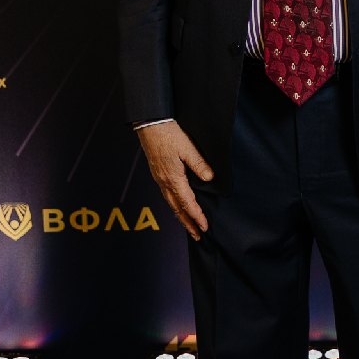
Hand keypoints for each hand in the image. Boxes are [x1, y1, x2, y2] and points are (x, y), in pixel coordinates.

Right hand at [136, 119, 212, 240]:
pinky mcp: (157, 173)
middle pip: (177, 208)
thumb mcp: (187, 147)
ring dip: (180, 216)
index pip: (187, 203)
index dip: (196, 216)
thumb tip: (210, 178)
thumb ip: (198, 164)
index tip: (204, 227)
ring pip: (171, 203)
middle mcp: (164, 181)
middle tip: (197, 235)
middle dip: (187, 223)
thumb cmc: (168, 134)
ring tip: (188, 225)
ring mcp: (159, 178)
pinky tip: (178, 205)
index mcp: (173, 178)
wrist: (149, 124)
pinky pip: (166, 195)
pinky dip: (174, 205)